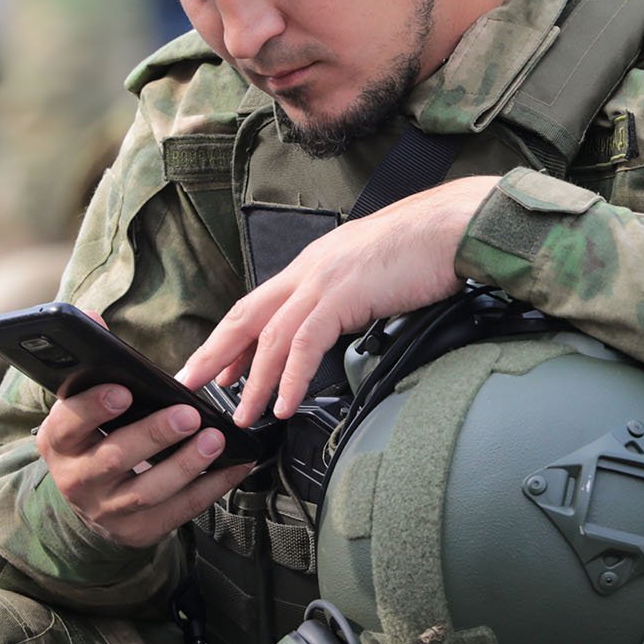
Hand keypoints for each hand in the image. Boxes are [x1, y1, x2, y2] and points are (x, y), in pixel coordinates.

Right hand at [36, 383, 254, 547]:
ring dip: (186, 464)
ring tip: (215, 439)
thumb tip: (95, 318)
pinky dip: (210, 488)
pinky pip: (178, 512)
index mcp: (59, 442)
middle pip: (114, 458)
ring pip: (148, 490)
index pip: (69, 423)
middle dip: (153, 435)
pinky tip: (233, 465)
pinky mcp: (138, 532)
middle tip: (188, 414)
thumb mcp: (81, 408)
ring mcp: (107, 510)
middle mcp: (77, 479)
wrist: (90, 503)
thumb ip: (92, 364)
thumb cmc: (93, 440)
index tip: (124, 390)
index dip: (94, 407)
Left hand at [179, 175, 495, 424]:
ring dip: (252, 381)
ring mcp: (323, 280)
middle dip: (214, 353)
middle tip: (190, 385)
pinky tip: (283, 404)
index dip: (233, 338)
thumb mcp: (372, 273)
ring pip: (270, 336)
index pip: (260, 304)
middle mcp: (309, 269)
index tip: (216, 368)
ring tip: (242, 415)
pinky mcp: (342, 294)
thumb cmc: (425, 250)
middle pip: (246, 314)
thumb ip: (349, 296)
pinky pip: (305, 343)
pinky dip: (289, 377)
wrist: (453, 227)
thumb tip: (344, 322)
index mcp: (315, 264)